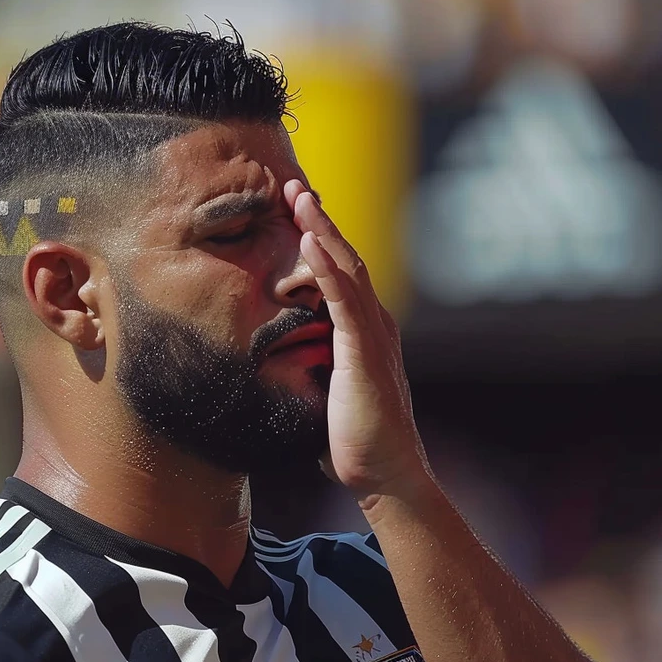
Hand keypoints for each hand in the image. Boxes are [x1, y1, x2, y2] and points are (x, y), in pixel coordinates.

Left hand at [285, 180, 428, 505]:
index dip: (319, 239)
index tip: (293, 210)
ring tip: (298, 197)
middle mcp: (374, 324)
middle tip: (293, 185)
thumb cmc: (352, 444)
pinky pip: (343, 301)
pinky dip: (326, 268)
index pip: (340, 273)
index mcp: (363, 331)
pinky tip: (309, 243)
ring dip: (321, 230)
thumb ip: (308, 369)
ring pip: (347, 269)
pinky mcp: (365, 351)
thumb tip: (275, 364)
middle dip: (318, 220)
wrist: (385, 476)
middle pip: (346, 258)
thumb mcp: (323, 394)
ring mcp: (372, 335)